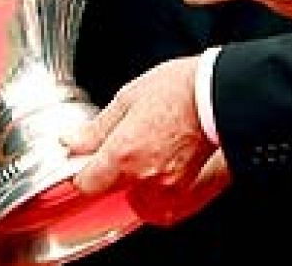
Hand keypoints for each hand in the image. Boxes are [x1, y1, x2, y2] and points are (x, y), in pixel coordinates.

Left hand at [66, 57, 230, 225]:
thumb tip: (72, 141)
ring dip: (136, 182)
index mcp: (123, 154)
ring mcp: (168, 188)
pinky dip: (159, 190)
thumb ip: (98, 128)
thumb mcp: (128, 98)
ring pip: (138, 199)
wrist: (219, 94)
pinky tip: (163, 165)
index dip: (83, 172)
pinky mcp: (189, 191)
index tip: (86, 160)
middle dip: (110, 173)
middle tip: (123, 145)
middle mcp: (144, 177)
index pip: (86, 184)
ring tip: (147, 152)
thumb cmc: (179, 89)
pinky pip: (163, 202)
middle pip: (111, 191)